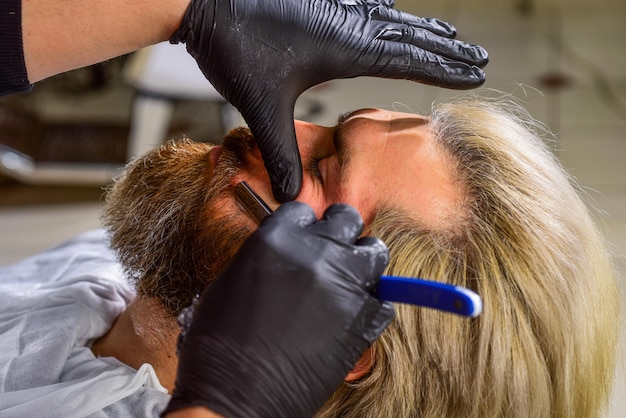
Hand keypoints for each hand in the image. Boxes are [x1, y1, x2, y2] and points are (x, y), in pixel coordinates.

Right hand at [163, 202, 393, 417]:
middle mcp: (313, 254)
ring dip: (363, 261)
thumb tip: (289, 253)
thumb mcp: (231, 282)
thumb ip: (268, 257)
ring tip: (351, 277)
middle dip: (339, 233)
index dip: (304, 226)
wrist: (234, 397)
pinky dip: (372, 306)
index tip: (306, 238)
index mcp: (275, 240)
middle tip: (333, 251)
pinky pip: (383, 300)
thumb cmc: (219, 346)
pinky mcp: (362, 320)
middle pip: (346, 219)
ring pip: (374, 251)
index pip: (303, 211)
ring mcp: (342, 285)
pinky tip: (353, 315)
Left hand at [171, 0, 488, 201]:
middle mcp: (347, 23)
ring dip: (421, 29)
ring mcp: (333, 8)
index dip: (442, 69)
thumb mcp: (262, 105)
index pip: (407, 59)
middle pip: (409, 36)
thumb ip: (280, 150)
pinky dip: (385, 11)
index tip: (474, 72)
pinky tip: (389, 7)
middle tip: (477, 55)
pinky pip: (364, 6)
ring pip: (390, 18)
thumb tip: (290, 195)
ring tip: (447, 34)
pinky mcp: (317, 3)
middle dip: (445, 49)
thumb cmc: (234, 48)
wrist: (203, 1)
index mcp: (345, 47)